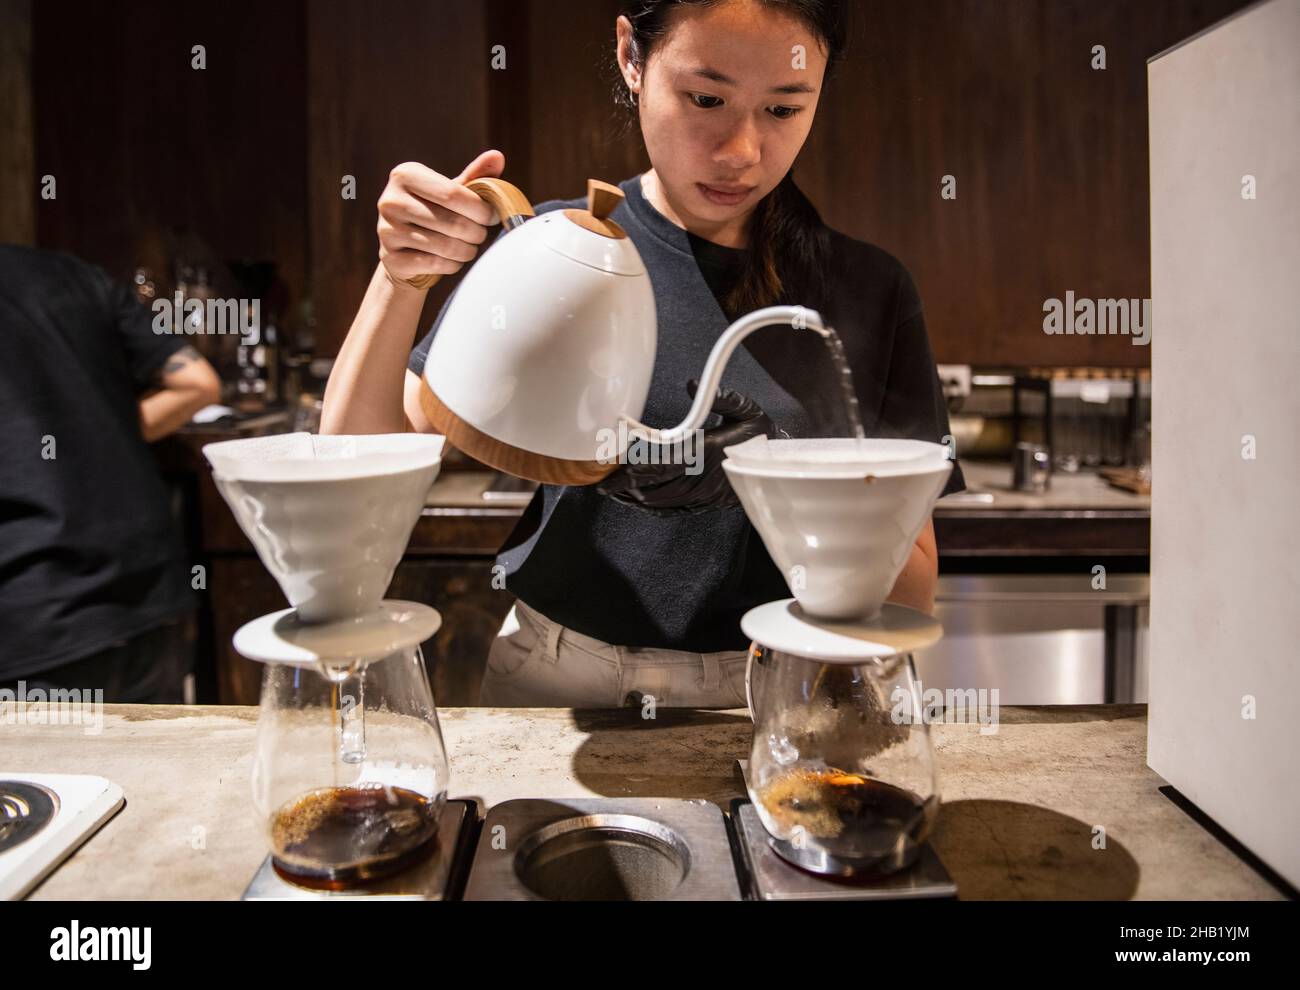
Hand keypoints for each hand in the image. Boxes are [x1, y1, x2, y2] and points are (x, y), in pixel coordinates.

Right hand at [377, 150, 503, 286]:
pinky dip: (452, 265)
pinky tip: (452, 260)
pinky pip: (436, 264)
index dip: (481, 209)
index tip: (493, 217)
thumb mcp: (450, 192)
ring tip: (469, 247)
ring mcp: (387, 230)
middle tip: (480, 235)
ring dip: (467, 251)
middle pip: (453, 222)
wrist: (402, 250)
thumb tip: (497, 156)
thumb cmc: (433, 213)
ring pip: (447, 246)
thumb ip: (474, 176)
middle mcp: (391, 200)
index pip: (453, 194)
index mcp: (405, 175)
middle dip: (477, 233)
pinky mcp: (390, 258)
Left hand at [597, 381, 773, 513]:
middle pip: (651, 487)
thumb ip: (718, 396)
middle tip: (604, 485)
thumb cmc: (760, 436)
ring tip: (616, 492)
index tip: (610, 472)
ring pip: (658, 502)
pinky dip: (651, 508)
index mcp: (703, 452)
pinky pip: (672, 510)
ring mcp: (702, 495)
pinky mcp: (705, 504)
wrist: (780, 467)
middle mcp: (699, 477)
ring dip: (634, 498)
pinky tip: (640, 503)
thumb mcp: (745, 409)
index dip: (629, 471)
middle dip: (624, 487)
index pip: (657, 464)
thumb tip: (690, 384)